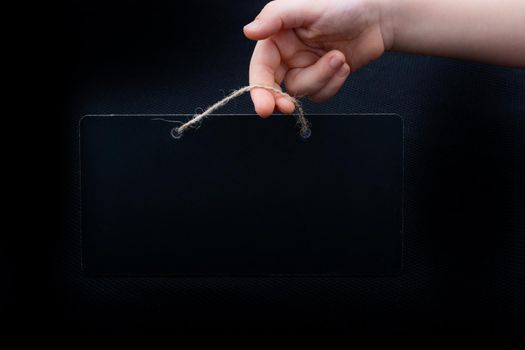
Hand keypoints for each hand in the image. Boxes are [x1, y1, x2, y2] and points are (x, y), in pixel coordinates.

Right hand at [243, 0, 391, 116]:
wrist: (379, 18)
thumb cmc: (345, 4)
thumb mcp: (306, 7)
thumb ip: (275, 17)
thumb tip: (249, 31)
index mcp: (278, 36)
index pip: (261, 67)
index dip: (260, 88)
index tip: (265, 107)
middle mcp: (288, 54)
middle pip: (274, 86)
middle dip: (280, 99)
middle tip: (288, 108)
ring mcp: (305, 68)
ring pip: (301, 92)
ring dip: (321, 78)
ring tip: (338, 57)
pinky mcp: (322, 78)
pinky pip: (319, 94)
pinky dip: (333, 83)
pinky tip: (344, 65)